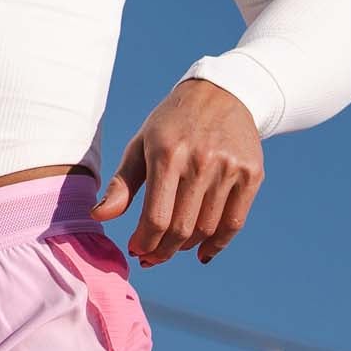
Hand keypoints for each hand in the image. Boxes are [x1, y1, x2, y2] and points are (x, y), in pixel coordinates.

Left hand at [88, 77, 262, 266]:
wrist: (222, 93)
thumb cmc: (171, 124)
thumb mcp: (141, 145)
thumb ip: (121, 184)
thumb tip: (98, 217)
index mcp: (167, 154)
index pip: (156, 217)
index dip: (144, 242)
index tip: (136, 250)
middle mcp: (200, 161)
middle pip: (182, 228)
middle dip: (162, 251)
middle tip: (151, 258)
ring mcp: (230, 168)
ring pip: (207, 229)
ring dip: (186, 248)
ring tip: (172, 248)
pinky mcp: (252, 174)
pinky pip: (234, 222)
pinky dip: (217, 244)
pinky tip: (202, 252)